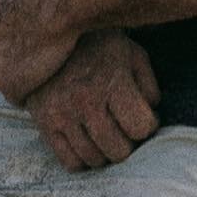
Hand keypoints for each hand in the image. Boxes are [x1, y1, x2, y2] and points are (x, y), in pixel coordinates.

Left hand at [0, 0, 76, 102]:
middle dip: (7, 49)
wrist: (56, 1)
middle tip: (35, 46)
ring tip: (46, 66)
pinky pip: (17, 94)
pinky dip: (30, 89)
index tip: (26, 25)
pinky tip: (48, 81)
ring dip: (20, 70)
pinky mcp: (9, 85)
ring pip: (2, 73)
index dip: (7, 26)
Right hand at [25, 30, 161, 169]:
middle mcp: (86, 101)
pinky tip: (89, 143)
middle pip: (118, 150)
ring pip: (95, 159)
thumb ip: (148, 85)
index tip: (145, 116)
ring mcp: (63, 115)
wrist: (52, 34)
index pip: (141, 127)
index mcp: (112, 81)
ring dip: (107, 152)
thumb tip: (151, 114)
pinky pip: (70, 161)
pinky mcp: (45, 124)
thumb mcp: (133, 55)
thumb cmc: (100, 46)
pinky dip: (84, 160)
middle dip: (129, 143)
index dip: (148, 125)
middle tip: (126, 130)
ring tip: (109, 135)